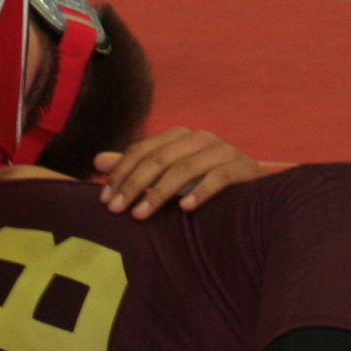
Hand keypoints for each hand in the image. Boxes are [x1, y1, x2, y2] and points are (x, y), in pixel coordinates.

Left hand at [93, 127, 265, 218]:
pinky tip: (185, 208)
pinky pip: (218, 177)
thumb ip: (136, 167)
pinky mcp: (242, 166)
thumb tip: (97, 161)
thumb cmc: (205, 180)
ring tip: (141, 214)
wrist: (253, 188)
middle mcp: (200, 138)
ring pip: (184, 168)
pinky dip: (200, 192)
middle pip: (159, 158)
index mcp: (179, 136)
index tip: (105, 199)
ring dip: (159, 192)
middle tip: (118, 210)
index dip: (120, 173)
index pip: (141, 150)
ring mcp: (222, 150)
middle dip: (134, 185)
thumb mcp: (168, 174)